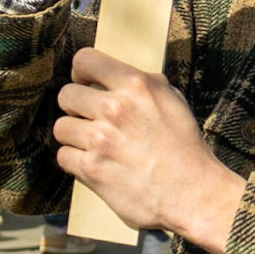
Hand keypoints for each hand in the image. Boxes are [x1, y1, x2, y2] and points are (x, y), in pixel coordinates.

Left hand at [53, 47, 244, 253]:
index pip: (85, 60)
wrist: (193, 193)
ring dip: (75, 136)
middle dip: (76, 107)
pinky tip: (96, 163)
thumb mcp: (173, 101)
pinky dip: (76, 161)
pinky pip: (63, 156)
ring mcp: (100, 139)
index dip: (81, 72)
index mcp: (136, 85)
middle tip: (91, 120)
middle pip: (66, 95)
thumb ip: (145, 84)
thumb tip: (120, 76)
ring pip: (61, 127)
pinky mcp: (91, 169)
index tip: (86, 83)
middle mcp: (115, 108)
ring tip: (95, 145)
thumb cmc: (186, 148)